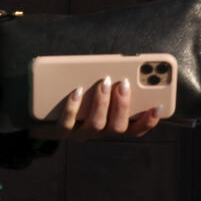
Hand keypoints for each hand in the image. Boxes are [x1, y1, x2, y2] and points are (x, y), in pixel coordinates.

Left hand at [40, 76, 162, 140]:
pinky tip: (77, 91)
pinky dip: (74, 106)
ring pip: (96, 125)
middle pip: (118, 127)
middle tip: (125, 84)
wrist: (42, 119)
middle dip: (124, 105)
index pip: (136, 129)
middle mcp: (99, 133)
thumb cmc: (77, 103)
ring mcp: (80, 134)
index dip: (149, 121)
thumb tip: (122, 67)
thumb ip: (111, 87)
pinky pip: (67, 122)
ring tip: (104, 83)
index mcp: (111, 125)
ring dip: (103, 103)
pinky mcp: (60, 132)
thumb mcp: (96, 95)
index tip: (158, 106)